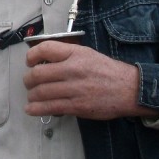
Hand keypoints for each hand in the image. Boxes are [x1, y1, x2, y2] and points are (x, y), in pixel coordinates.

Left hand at [23, 40, 158, 119]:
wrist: (130, 89)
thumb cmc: (108, 71)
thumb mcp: (87, 54)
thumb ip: (66, 56)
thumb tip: (44, 61)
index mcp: (75, 53)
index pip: (45, 49)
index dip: (31, 55)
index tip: (29, 62)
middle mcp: (73, 69)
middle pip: (38, 73)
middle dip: (28, 79)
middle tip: (28, 82)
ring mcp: (74, 88)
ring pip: (41, 92)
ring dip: (31, 95)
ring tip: (31, 96)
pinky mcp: (77, 106)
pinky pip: (50, 107)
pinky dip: (36, 109)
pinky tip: (31, 109)